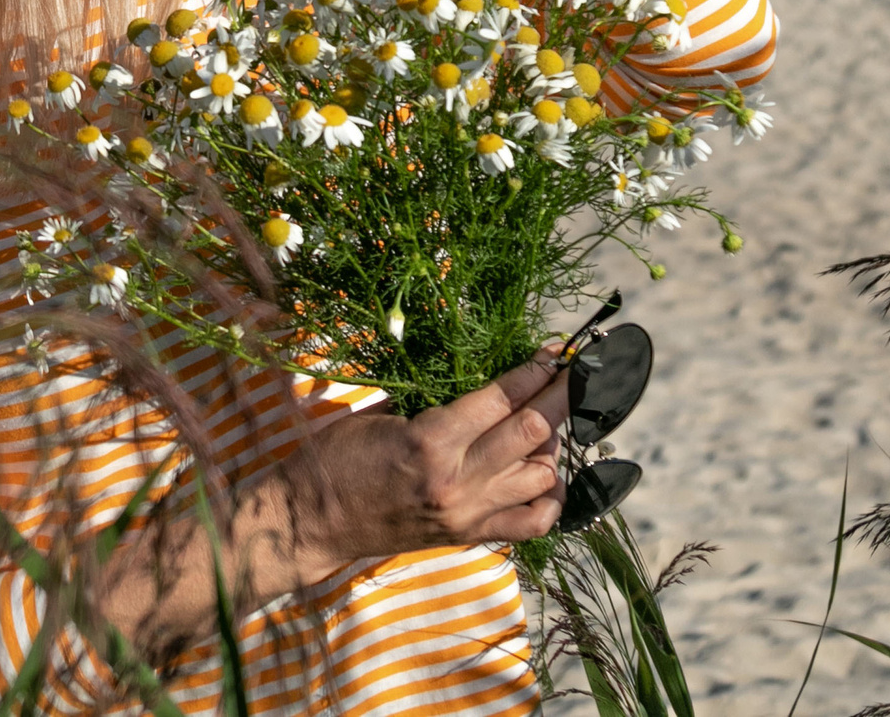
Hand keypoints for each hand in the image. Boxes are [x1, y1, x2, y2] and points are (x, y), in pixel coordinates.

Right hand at [277, 349, 568, 575]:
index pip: (503, 399)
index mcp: (431, 441)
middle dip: (562, 396)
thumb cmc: (336, 458)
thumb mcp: (380, 416)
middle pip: (534, 433)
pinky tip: (544, 474)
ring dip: (554, 445)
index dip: (535, 371)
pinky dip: (548, 497)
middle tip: (577, 374)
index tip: (556, 352)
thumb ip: (435, 406)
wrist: (312, 520)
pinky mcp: (469, 536)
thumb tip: (483, 382)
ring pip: (541, 476)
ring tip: (548, 422)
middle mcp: (458, 480)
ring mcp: (468, 513)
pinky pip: (531, 523)